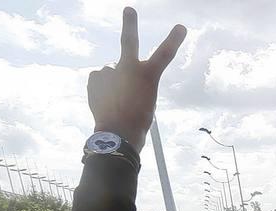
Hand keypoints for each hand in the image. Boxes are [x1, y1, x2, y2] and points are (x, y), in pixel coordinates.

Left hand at [87, 8, 186, 153]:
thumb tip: (111, 72)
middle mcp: (127, 68)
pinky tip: (107, 102)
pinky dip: (103, 89)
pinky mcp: (94, 78)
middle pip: (128, 43)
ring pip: (112, 73)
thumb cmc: (138, 120)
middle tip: (129, 10)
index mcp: (147, 75)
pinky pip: (100, 80)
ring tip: (117, 101)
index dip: (173, 40)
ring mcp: (109, 71)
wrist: (117, 133)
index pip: (163, 54)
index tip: (181, 27)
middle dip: (130, 25)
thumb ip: (133, 83)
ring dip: (114, 83)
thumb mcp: (146, 101)